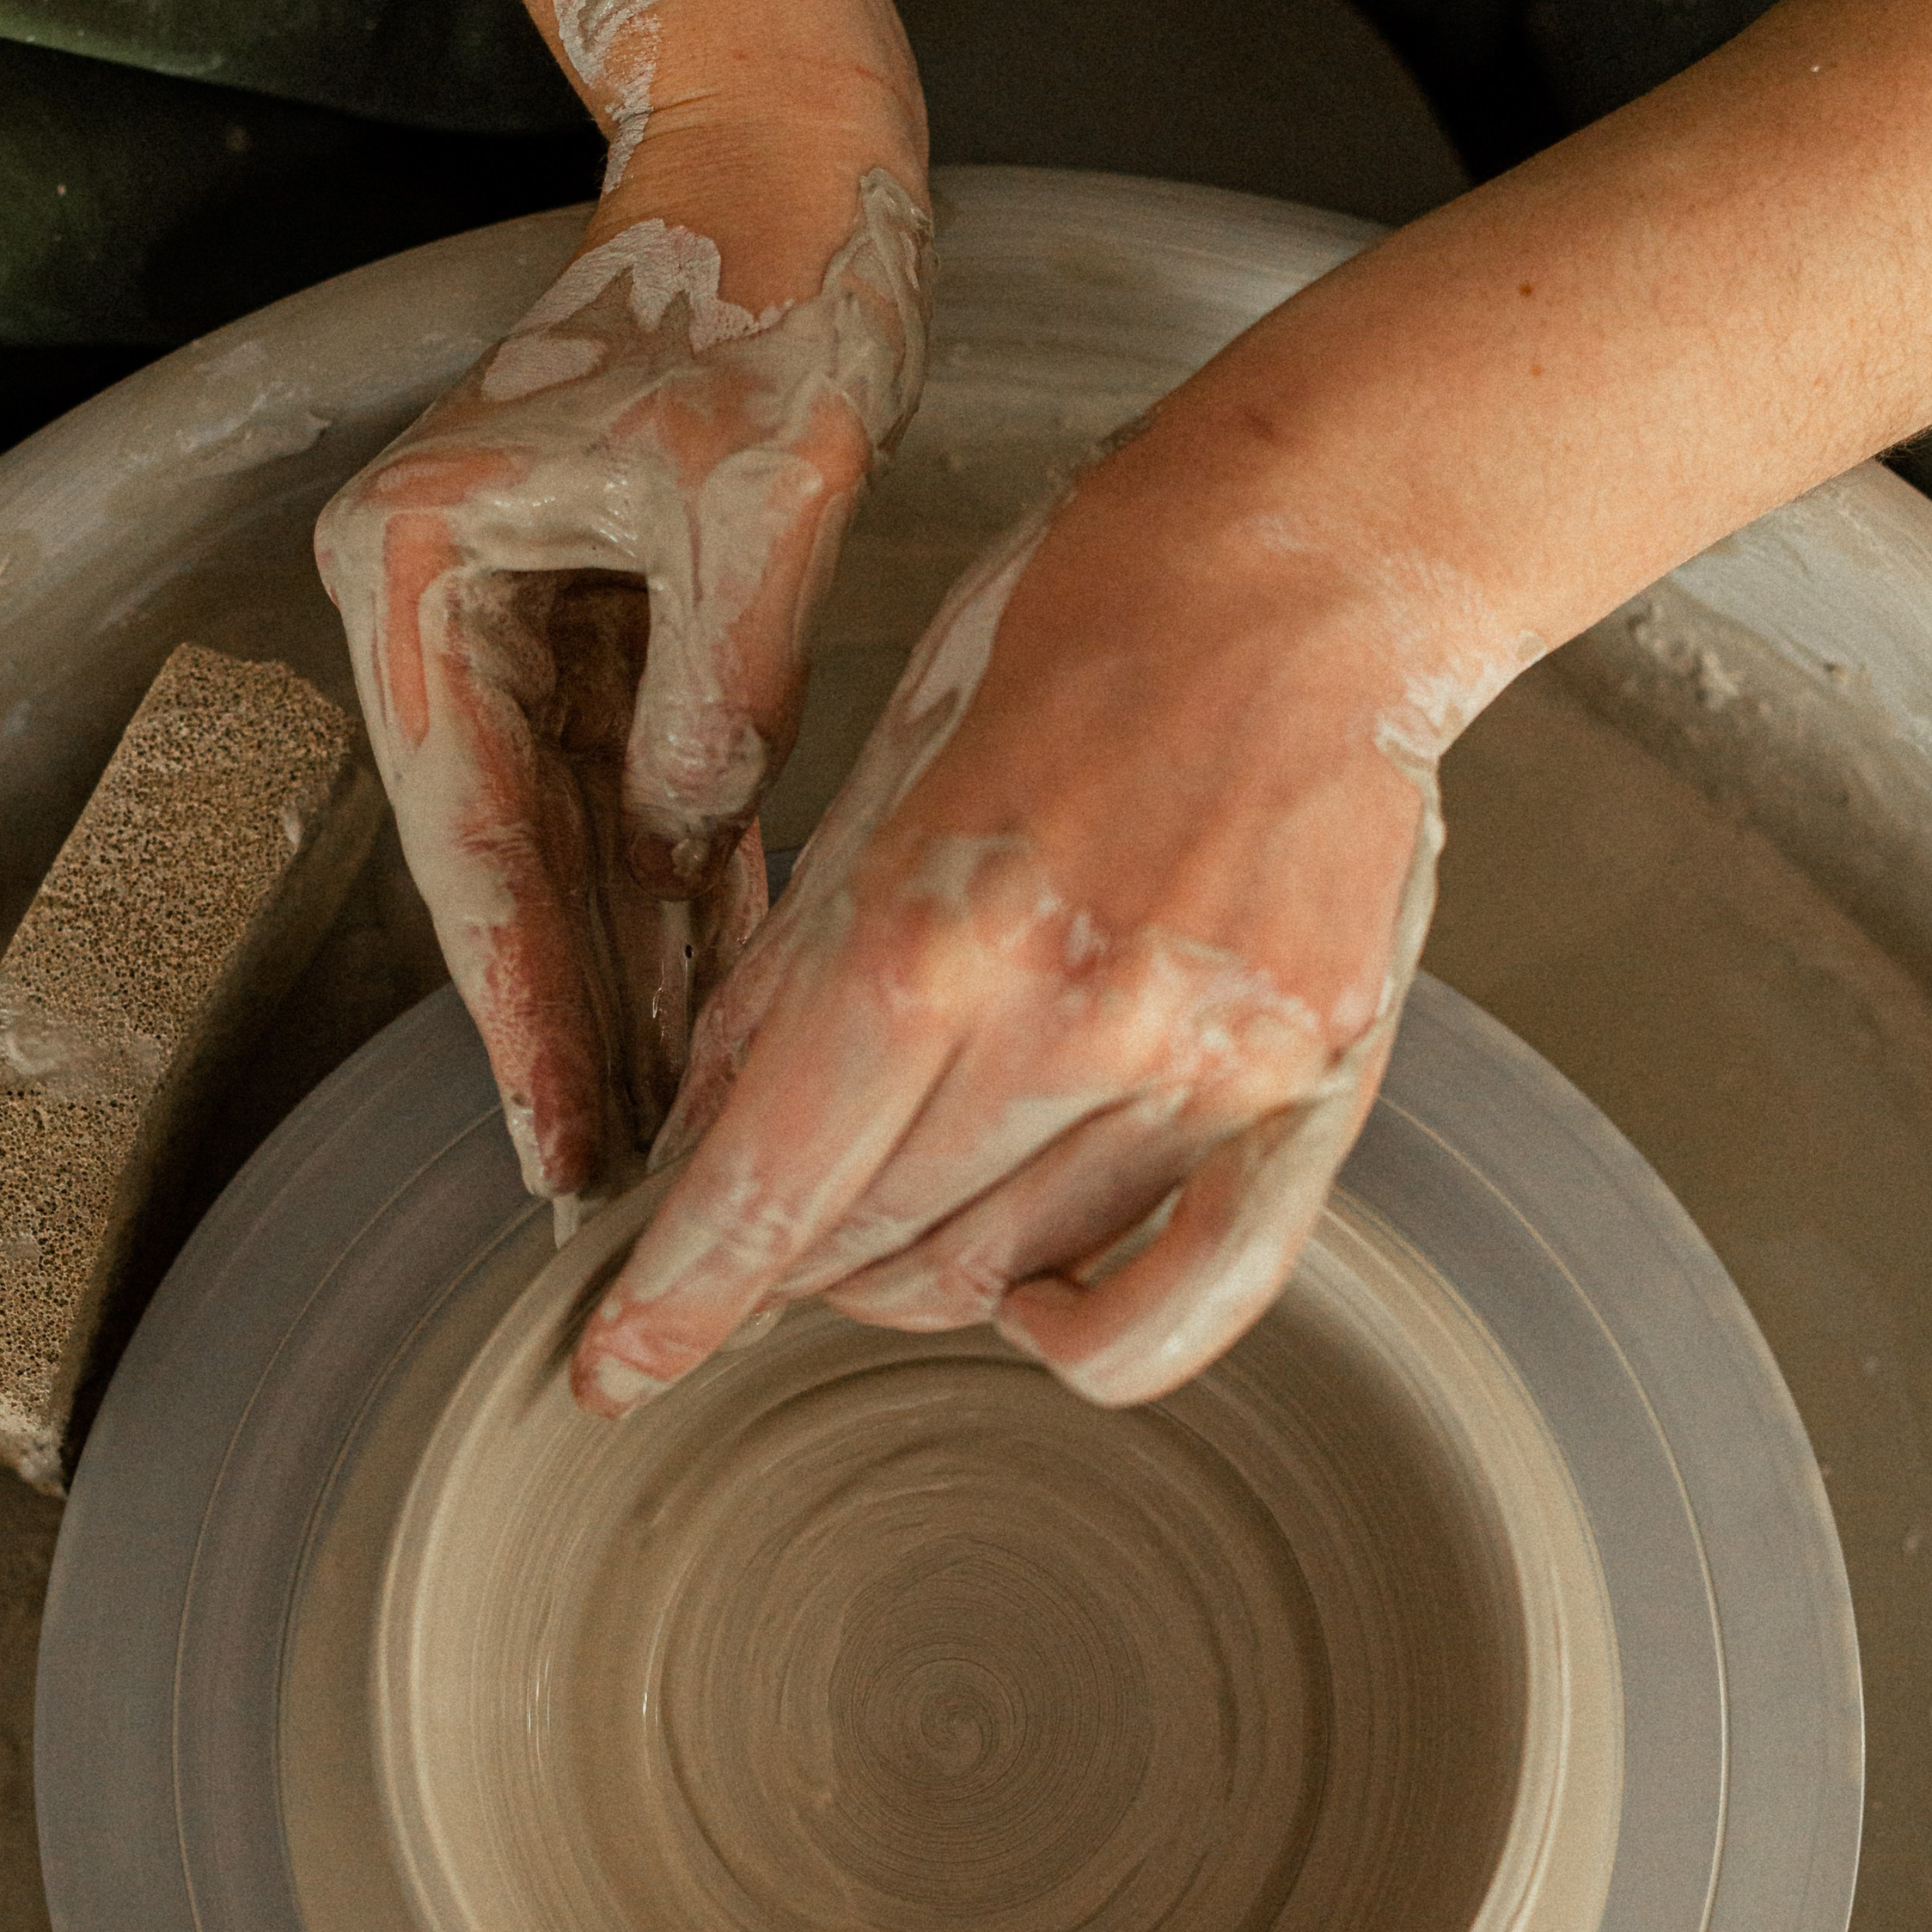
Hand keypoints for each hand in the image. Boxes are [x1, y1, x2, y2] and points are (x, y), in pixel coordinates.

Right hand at [314, 150, 929, 1209]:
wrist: (787, 166)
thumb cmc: (766, 286)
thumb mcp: (750, 489)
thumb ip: (715, 682)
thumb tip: (691, 841)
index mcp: (415, 566)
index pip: (468, 833)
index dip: (520, 1000)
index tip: (555, 1139)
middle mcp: (443, 612)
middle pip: (504, 868)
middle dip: (563, 1028)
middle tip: (605, 1194)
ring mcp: (522, 628)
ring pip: (570, 853)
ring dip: (623, 987)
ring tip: (663, 1141)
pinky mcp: (606, 633)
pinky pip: (639, 800)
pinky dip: (682, 899)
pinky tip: (714, 1007)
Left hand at [568, 385, 1468, 1413]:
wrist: (1313, 567)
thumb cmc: (1088, 624)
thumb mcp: (886, 768)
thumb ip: (797, 971)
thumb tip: (709, 1135)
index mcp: (936, 928)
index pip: (772, 1185)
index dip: (679, 1298)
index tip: (618, 1363)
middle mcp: (1073, 1019)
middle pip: (874, 1242)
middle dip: (791, 1260)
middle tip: (774, 1228)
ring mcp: (1204, 1066)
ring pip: (1005, 1273)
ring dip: (919, 1272)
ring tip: (903, 1206)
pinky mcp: (1312, 1087)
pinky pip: (1193, 1298)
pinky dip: (1095, 1336)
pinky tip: (1040, 1307)